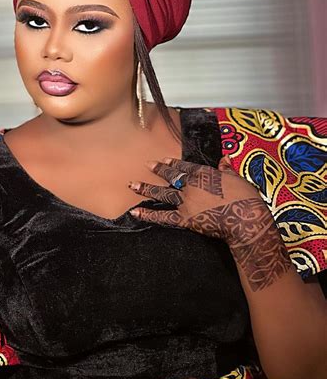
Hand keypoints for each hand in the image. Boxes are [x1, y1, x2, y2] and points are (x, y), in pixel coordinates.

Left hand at [128, 155, 260, 242]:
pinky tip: (135, 212)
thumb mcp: (238, 178)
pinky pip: (163, 217)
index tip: (165, 160)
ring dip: (146, 189)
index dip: (174, 163)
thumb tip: (224, 159)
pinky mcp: (185, 219)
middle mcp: (191, 186)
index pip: (186, 166)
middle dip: (159, 170)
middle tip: (147, 165)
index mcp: (204, 174)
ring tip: (132, 185)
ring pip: (162, 194)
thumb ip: (227, 169)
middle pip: (172, 177)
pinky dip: (148, 215)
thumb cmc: (246, 198)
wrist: (246, 220)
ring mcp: (186, 202)